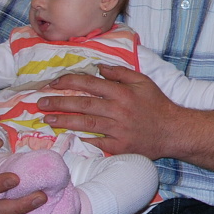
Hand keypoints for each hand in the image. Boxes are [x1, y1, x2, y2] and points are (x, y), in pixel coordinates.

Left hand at [39, 64, 177, 157]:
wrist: (174, 131)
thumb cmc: (157, 105)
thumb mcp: (143, 82)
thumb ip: (120, 73)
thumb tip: (98, 67)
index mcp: (122, 92)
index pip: (90, 84)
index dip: (69, 82)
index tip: (53, 83)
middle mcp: (118, 110)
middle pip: (83, 104)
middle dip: (59, 102)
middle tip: (40, 103)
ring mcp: (118, 130)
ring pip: (85, 123)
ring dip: (63, 121)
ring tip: (46, 119)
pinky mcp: (120, 147)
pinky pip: (97, 143)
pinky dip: (83, 139)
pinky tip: (68, 137)